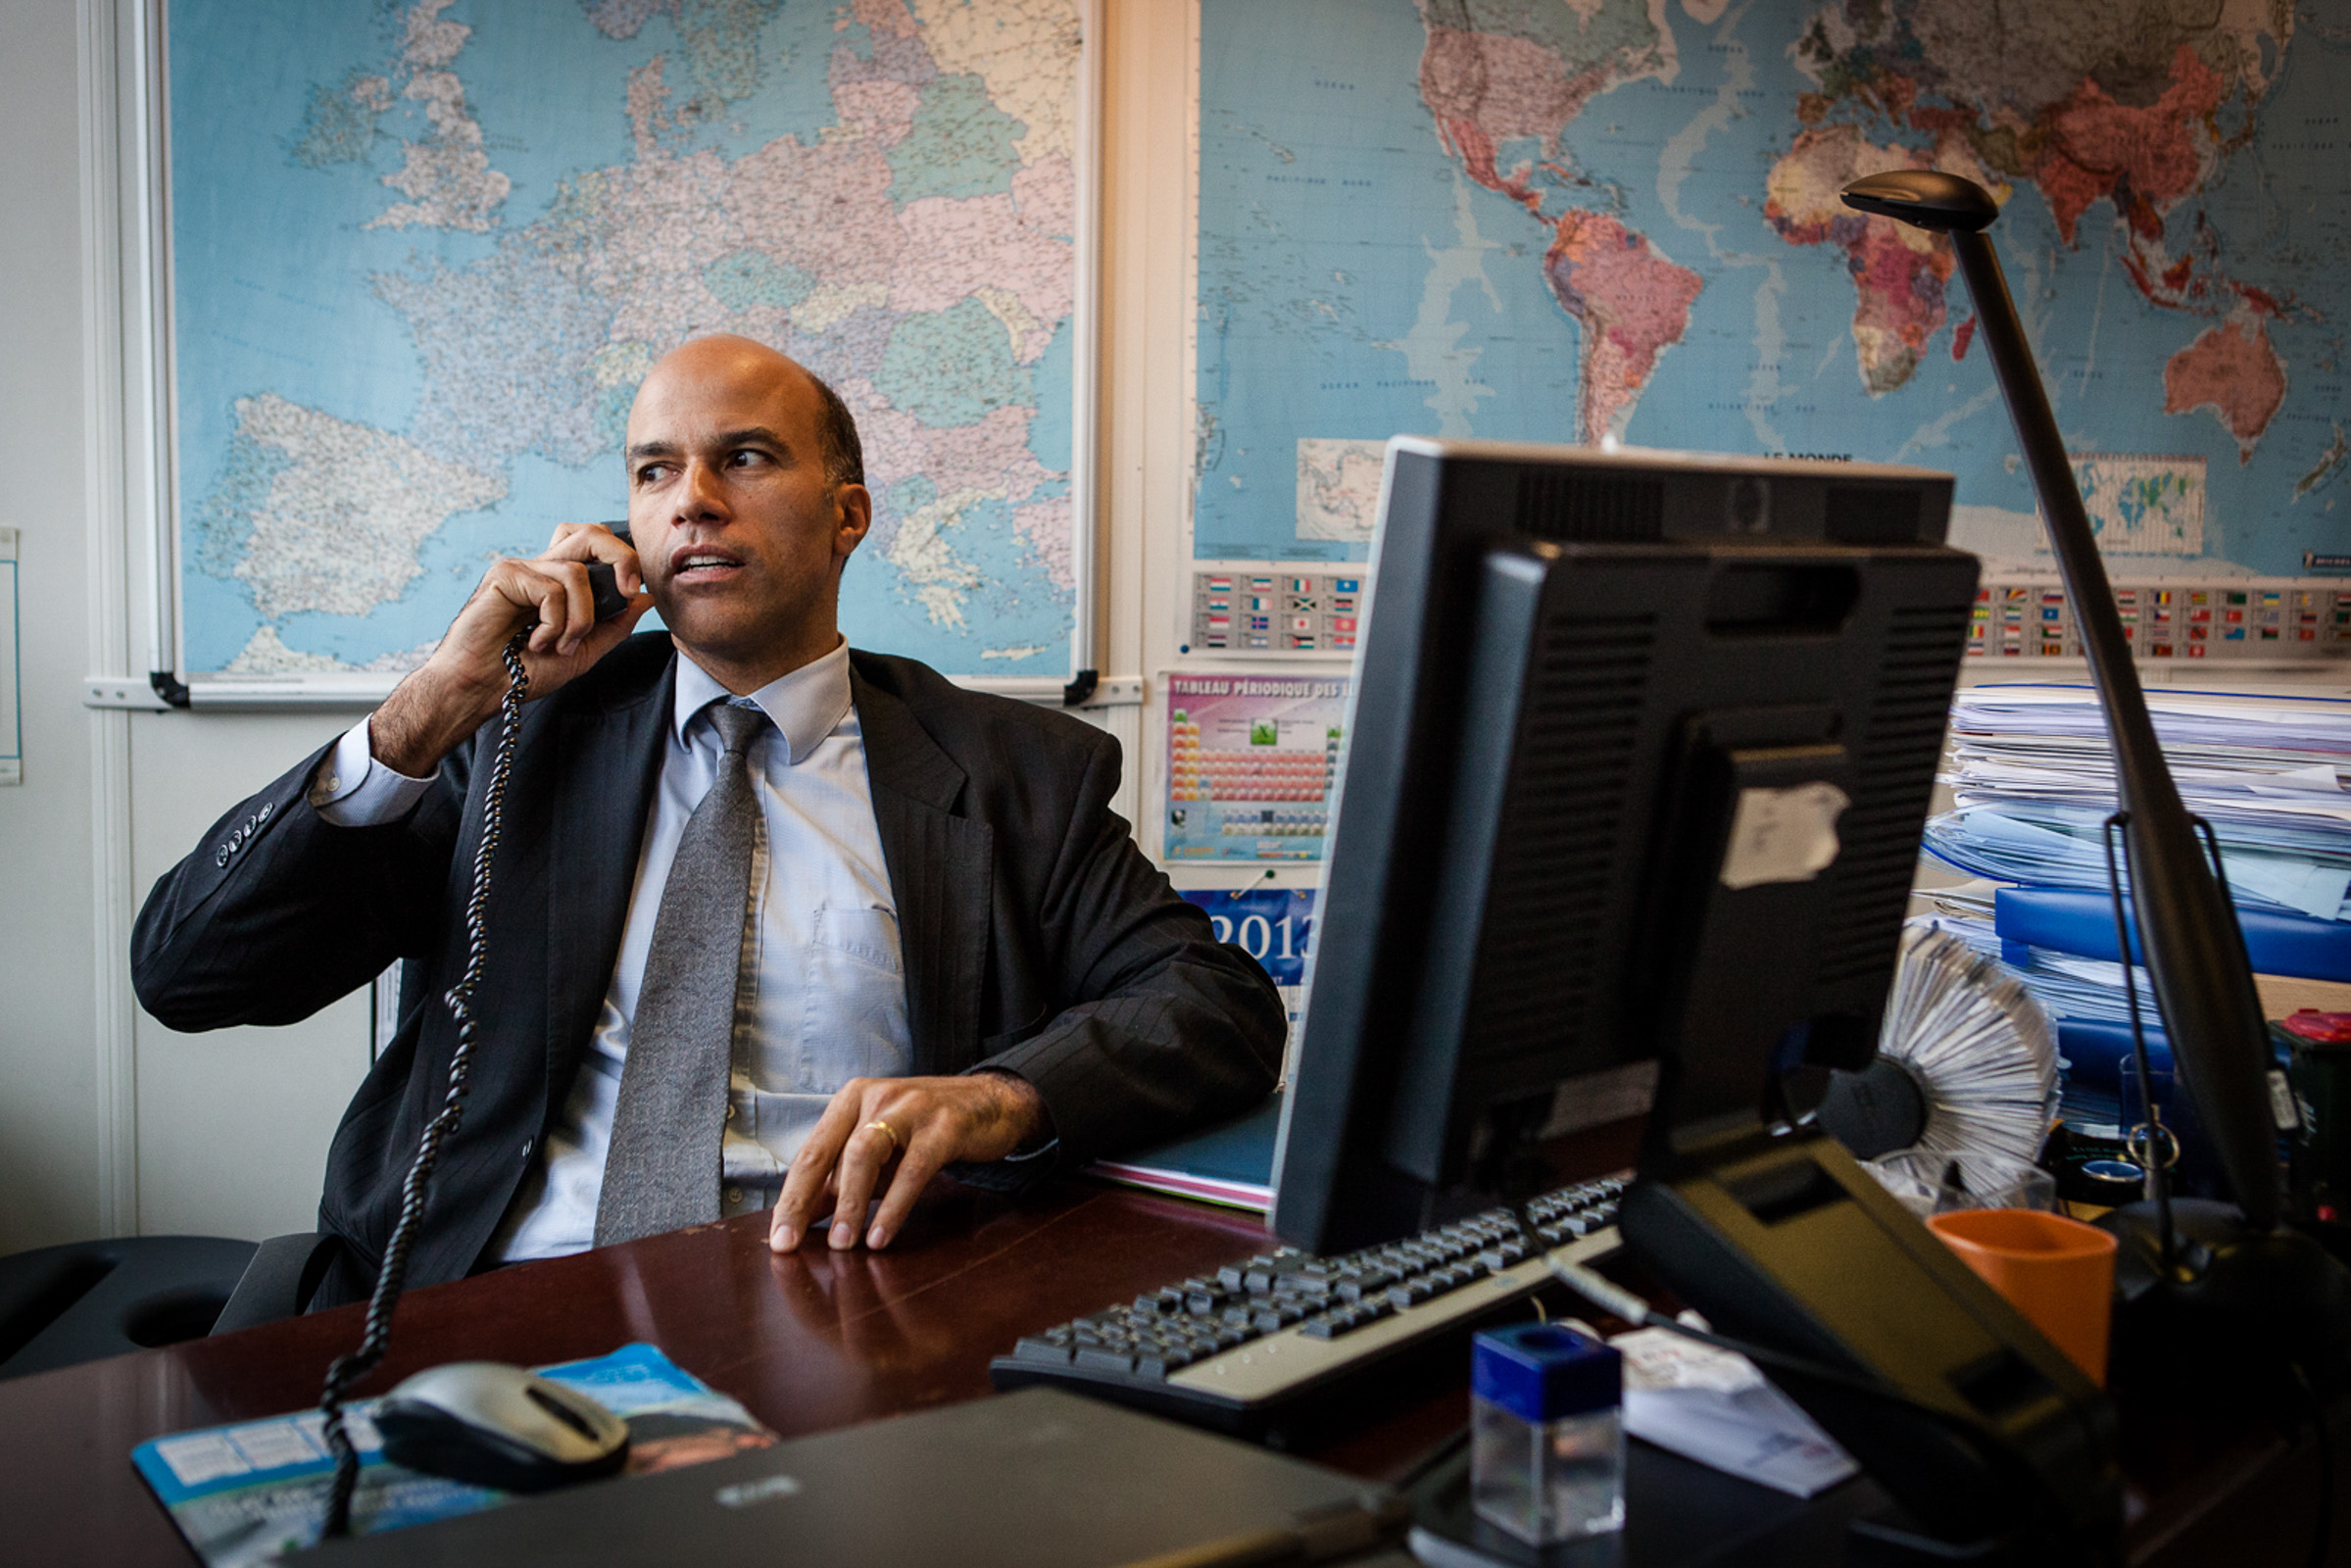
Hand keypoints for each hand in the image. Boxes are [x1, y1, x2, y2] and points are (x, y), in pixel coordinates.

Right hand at [370, 523, 653, 775]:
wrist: (482, 689)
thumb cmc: (523, 673)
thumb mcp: (584, 652)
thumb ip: (614, 626)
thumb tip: (645, 597)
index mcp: (560, 583)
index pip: (596, 548)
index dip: (623, 561)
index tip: (633, 593)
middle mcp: (542, 569)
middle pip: (590, 533)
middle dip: (620, 556)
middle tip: (627, 590)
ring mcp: (522, 569)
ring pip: (576, 573)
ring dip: (580, 619)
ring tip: (561, 646)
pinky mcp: (505, 575)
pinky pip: (551, 589)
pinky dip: (554, 623)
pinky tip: (536, 643)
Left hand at [769, 1073, 1046, 1252]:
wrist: (991, 1103)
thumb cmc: (926, 1131)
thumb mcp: (880, 1155)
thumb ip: (843, 1181)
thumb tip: (803, 1219)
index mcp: (850, 1101)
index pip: (810, 1152)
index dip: (790, 1197)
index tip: (779, 1240)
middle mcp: (874, 1097)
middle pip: (826, 1152)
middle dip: (803, 1201)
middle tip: (791, 1245)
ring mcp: (909, 1108)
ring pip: (863, 1154)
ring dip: (850, 1203)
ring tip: (843, 1244)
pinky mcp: (943, 1125)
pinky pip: (912, 1170)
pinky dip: (894, 1206)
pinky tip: (882, 1235)